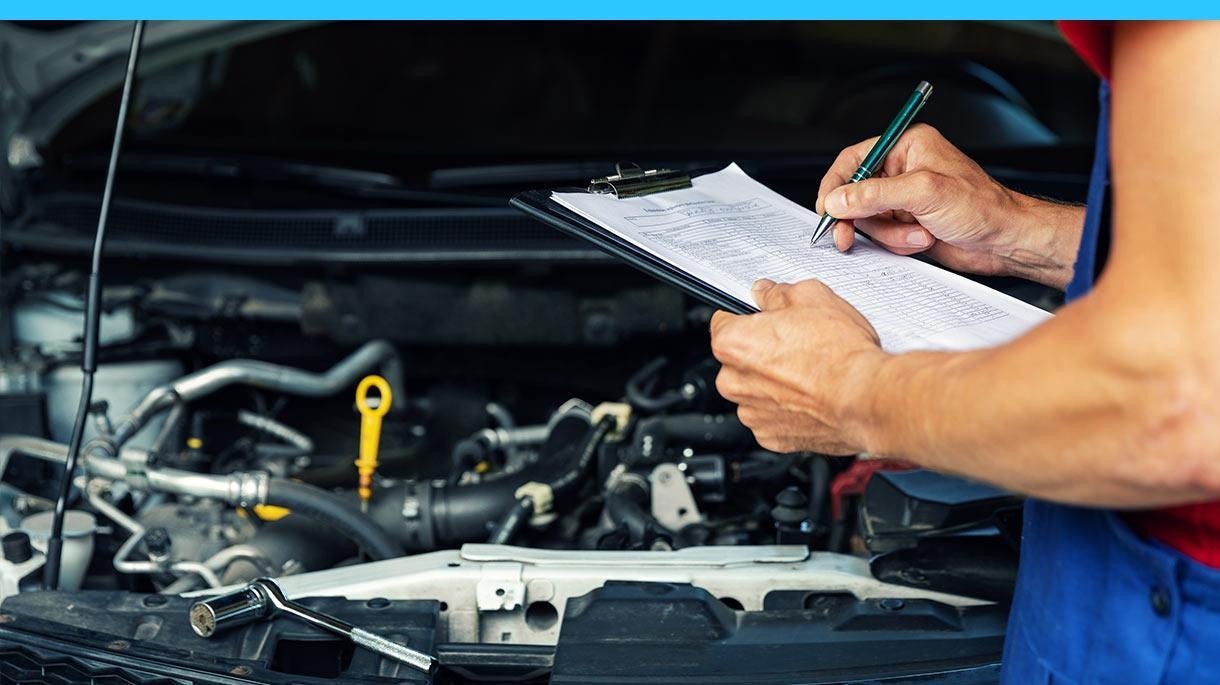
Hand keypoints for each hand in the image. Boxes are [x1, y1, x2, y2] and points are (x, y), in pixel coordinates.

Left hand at [710, 279, 883, 454]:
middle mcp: (733, 382)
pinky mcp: (771, 438)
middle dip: (761, 352)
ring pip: (754, 391)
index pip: (723, 321)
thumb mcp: (812, 297)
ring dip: (773, 383)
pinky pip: (771, 417)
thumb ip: (779, 294)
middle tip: (796, 345)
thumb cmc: (841, 354)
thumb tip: (767, 293)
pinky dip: (787, 409)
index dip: (748, 318)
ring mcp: (752, 413)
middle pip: (737, 360)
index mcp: (733, 344)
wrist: (866, 399)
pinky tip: (811, 396)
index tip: (763, 319)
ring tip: (809, 372)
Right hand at [817, 124, 1081, 289]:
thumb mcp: (924, 193)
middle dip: (859, 218)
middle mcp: (903, 170)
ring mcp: (904, 199)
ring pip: (868, 220)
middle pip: (855, 194)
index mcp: (907, 147)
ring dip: (888, 235)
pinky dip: (897, 243)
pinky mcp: (907, 223)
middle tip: (846, 236)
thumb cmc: (982, 207)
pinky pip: (882, 236)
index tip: (827, 208)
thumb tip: (838, 199)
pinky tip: (922, 240)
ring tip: (918, 235)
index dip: (836, 185)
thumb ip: (875, 194)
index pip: (854, 159)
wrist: (1005, 241)